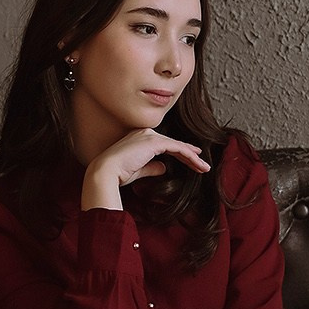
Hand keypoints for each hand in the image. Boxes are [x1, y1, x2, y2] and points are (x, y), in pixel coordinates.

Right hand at [83, 128, 210, 209]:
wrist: (105, 173)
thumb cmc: (117, 174)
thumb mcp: (139, 171)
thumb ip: (152, 167)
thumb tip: (164, 168)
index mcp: (139, 138)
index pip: (164, 145)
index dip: (180, 154)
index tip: (192, 161)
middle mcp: (145, 133)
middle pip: (173, 144)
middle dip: (189, 156)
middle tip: (203, 166)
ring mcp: (149, 136)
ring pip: (177, 146)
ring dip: (192, 158)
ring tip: (204, 168)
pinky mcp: (153, 142)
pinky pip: (176, 148)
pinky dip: (188, 156)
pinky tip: (197, 163)